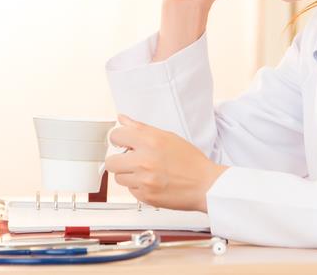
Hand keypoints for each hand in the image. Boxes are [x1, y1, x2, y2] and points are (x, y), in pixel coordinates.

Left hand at [104, 114, 227, 211]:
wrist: (205, 184)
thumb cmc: (190, 161)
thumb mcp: (167, 137)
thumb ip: (140, 128)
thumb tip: (122, 119)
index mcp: (150, 141)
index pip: (116, 136)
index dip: (118, 139)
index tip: (122, 142)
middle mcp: (144, 161)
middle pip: (111, 162)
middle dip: (119, 160)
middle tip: (131, 160)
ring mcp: (144, 181)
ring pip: (118, 178)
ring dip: (128, 175)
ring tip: (145, 172)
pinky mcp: (146, 197)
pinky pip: (130, 190)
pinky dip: (138, 187)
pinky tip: (151, 182)